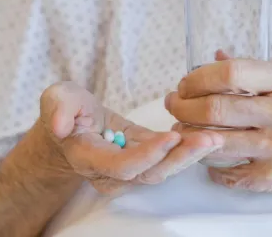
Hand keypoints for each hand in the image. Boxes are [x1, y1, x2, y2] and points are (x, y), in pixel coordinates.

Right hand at [38, 82, 223, 193]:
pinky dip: (188, 147)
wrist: (71, 124)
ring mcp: (131, 168)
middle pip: (151, 174)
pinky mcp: (145, 156)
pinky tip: (207, 133)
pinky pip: (168, 157)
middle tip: (210, 138)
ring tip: (215, 137)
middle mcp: (112, 172)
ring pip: (164, 169)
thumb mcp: (56, 99)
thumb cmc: (64, 110)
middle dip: (181, 158)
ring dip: (191, 155)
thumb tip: (59, 126)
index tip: (170, 137)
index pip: (123, 166)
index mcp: (90, 158)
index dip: (147, 156)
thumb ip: (57, 109)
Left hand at [165, 59, 271, 197]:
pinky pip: (225, 171)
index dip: (197, 78)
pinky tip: (209, 153)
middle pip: (214, 108)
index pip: (229, 73)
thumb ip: (254, 69)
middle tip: (174, 104)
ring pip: (213, 141)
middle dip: (183, 106)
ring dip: (189, 134)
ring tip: (183, 127)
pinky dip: (210, 162)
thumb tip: (215, 57)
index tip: (185, 83)